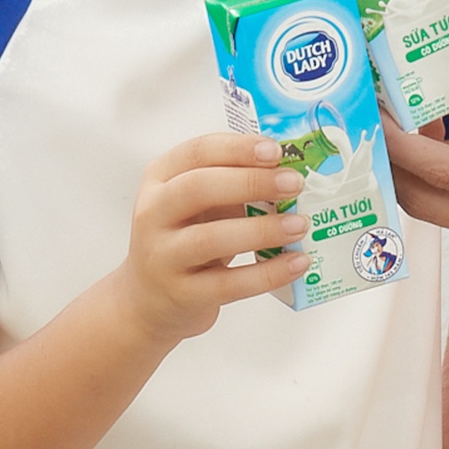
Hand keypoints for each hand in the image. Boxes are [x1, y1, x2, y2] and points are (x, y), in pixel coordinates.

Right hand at [121, 135, 312, 338]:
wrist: (150, 299)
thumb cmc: (184, 240)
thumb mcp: (198, 204)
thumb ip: (233, 185)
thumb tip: (289, 175)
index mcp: (160, 179)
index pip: (196, 152)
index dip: (237, 148)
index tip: (275, 150)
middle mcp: (154, 214)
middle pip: (198, 188)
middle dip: (251, 182)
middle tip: (293, 184)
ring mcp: (163, 256)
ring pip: (211, 238)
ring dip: (263, 229)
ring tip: (299, 225)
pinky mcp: (182, 294)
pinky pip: (229, 284)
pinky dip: (268, 273)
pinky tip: (297, 262)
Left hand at [384, 21, 448, 257]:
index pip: (446, 174)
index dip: (399, 142)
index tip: (372, 107)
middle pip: (427, 206)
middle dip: (390, 162)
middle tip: (373, 113)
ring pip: (443, 214)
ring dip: (415, 172)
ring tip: (399, 118)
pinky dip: (443, 181)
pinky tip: (437, 138)